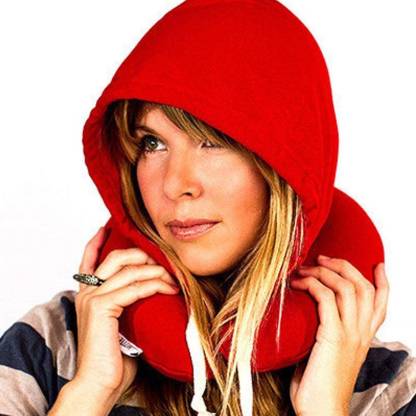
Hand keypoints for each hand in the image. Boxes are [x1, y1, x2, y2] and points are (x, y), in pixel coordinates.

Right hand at [73, 226, 179, 397]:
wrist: (100, 383)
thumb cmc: (114, 357)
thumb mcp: (121, 322)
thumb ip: (127, 303)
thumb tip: (151, 291)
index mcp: (87, 294)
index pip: (89, 259)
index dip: (97, 240)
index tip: (107, 226)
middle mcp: (86, 292)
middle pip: (115, 256)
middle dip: (142, 254)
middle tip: (163, 261)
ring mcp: (92, 298)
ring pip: (129, 270)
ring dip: (156, 271)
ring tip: (174, 278)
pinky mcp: (100, 307)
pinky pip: (134, 288)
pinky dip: (155, 285)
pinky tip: (170, 289)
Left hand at [288, 255, 388, 415]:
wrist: (322, 412)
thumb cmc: (319, 385)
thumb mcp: (331, 354)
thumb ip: (329, 332)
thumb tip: (310, 312)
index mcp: (363, 337)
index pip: (381, 304)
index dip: (382, 281)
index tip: (377, 264)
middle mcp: (361, 333)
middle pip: (363, 288)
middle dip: (344, 266)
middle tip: (323, 258)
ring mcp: (349, 334)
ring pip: (347, 288)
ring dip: (324, 272)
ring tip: (306, 268)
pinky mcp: (333, 337)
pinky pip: (326, 299)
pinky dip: (313, 285)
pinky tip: (299, 284)